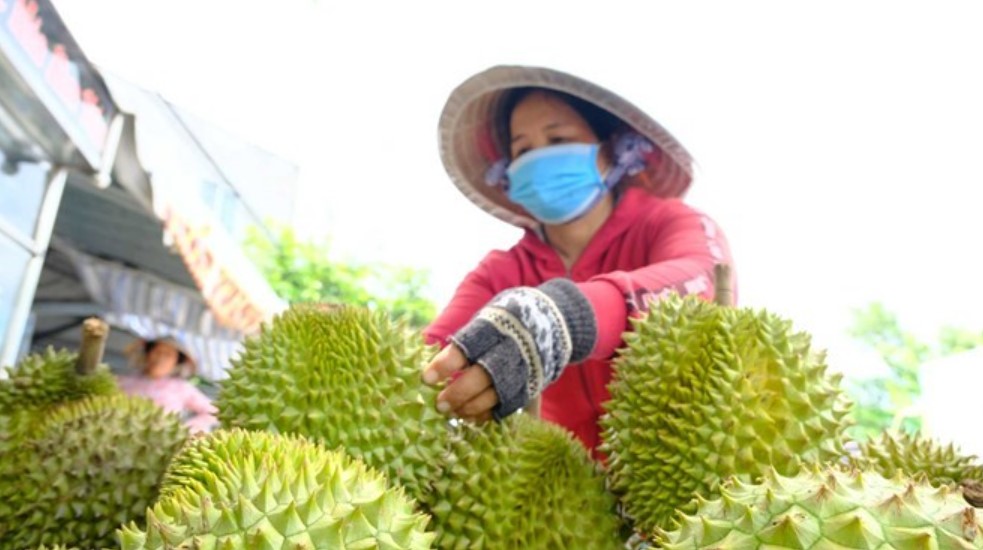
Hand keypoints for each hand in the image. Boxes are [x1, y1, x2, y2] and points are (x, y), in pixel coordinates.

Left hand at [422, 278, 597, 421]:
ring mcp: (524, 369)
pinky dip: (488, 413)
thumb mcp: (490, 316)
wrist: (557, 319)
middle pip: (482, 376)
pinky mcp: (532, 384)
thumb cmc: (510, 317)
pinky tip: (471, 415)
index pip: (467, 347)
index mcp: (496, 326)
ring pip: (496, 395)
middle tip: (439, 404)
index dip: (445, 364)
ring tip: (453, 411)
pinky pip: (508, 405)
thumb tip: (431, 357)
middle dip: (458, 393)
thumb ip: (468, 338)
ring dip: (471, 407)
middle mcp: (511, 349)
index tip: (427, 378)